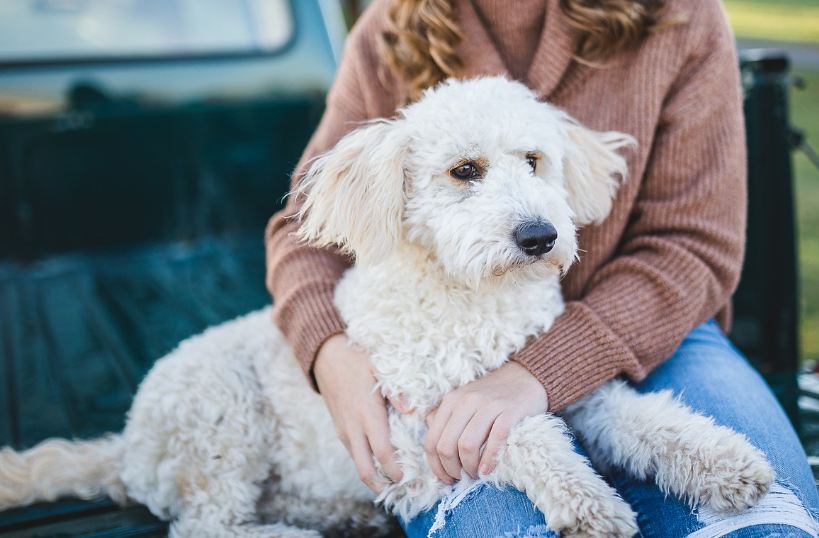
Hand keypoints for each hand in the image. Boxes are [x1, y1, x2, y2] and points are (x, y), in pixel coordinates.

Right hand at [314, 334, 402, 492]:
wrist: (325, 356)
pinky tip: (384, 464)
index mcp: (366, 414)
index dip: (397, 471)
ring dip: (376, 477)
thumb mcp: (379, 367)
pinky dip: (369, 464)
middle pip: (366, 470)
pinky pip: (355, 454)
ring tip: (400, 481)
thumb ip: (396, 390)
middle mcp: (353, 428)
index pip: (383, 453)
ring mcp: (344, 430)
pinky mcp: (341, 430)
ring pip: (359, 464)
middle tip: (408, 490)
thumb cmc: (357, 359)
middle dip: (385, 485)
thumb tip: (412, 409)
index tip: (415, 480)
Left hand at [422, 361, 546, 483]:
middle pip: (446, 446)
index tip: (446, 478)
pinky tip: (488, 469)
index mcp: (450, 401)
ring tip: (476, 474)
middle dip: (452, 469)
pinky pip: (495, 439)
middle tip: (462, 478)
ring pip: (466, 445)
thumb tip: (433, 447)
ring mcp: (488, 405)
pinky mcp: (510, 411)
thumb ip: (444, 419)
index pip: (432, 441)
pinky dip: (489, 459)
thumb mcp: (463, 402)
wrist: (526, 377)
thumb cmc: (492, 397)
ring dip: (469, 468)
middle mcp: (466, 401)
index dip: (436, 466)